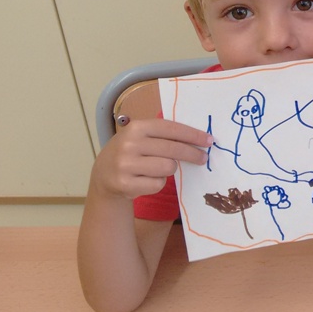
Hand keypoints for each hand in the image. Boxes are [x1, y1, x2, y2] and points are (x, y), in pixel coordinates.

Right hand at [90, 119, 212, 200]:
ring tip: (159, 169)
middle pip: (173, 149)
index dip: (192, 135)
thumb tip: (200, 139)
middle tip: (203, 158)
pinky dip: (158, 183)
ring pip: (168, 167)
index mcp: (136, 127)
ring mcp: (125, 164)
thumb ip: (164, 135)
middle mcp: (129, 144)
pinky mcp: (125, 184)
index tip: (209, 141)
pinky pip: (158, 184)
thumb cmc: (131, 152)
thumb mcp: (141, 137)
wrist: (103, 175)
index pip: (171, 129)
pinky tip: (146, 180)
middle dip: (193, 154)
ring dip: (169, 169)